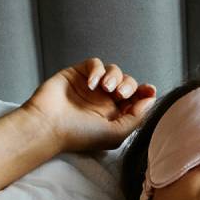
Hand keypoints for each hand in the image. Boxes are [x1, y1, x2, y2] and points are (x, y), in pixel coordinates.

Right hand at [20, 57, 156, 153]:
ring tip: (106, 88)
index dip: (145, 92)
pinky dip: (97, 70)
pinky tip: (91, 84)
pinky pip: (95, 63)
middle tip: (120, 94)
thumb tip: (151, 99)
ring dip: (115, 76)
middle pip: (127, 83)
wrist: (48, 126)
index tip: (149, 90)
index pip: (136, 99)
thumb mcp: (116, 133)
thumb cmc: (80, 135)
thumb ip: (136, 117)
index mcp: (115, 115)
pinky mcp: (78, 74)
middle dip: (129, 85)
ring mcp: (91, 86)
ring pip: (114, 71)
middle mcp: (104, 100)